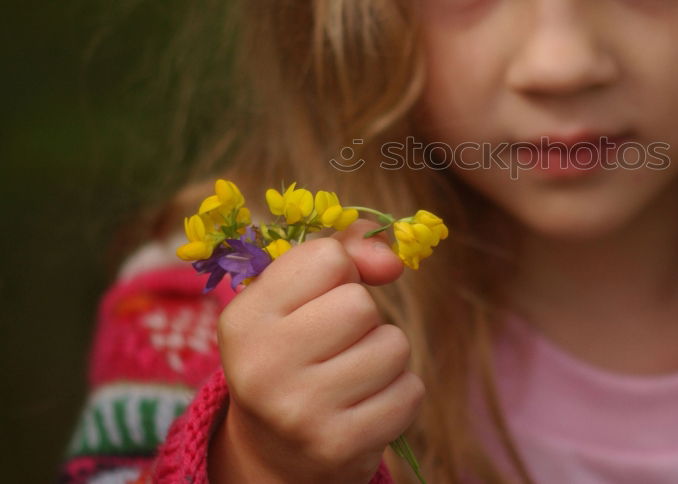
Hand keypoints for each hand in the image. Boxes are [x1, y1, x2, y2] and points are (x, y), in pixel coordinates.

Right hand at [208, 220, 424, 483]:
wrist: (277, 450)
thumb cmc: (297, 350)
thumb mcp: (298, 295)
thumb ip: (346, 252)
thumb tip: (392, 261)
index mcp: (244, 320)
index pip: (328, 258)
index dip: (340, 272)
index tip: (320, 300)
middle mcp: (263, 367)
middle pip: (361, 305)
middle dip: (364, 318)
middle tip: (338, 344)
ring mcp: (299, 412)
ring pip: (393, 346)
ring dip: (385, 356)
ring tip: (351, 375)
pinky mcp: (339, 446)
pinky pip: (409, 391)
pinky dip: (399, 393)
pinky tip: (365, 404)